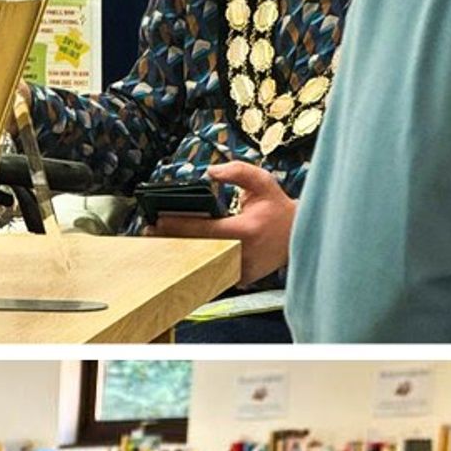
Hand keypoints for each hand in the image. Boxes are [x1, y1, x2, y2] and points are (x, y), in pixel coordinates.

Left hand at [146, 162, 296, 286]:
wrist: (301, 235)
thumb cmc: (278, 207)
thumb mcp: (263, 182)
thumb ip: (237, 171)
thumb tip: (210, 173)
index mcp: (245, 231)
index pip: (203, 229)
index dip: (178, 226)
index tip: (157, 221)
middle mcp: (242, 254)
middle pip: (197, 249)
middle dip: (172, 240)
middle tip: (149, 232)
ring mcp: (241, 270)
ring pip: (202, 264)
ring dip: (181, 253)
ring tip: (158, 243)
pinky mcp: (241, 279)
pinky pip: (213, 271)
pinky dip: (197, 263)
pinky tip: (179, 254)